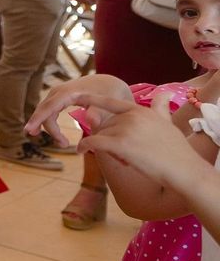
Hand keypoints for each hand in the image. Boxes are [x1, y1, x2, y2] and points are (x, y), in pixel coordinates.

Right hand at [25, 74, 133, 143]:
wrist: (107, 83)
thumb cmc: (108, 94)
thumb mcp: (107, 103)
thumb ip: (98, 113)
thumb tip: (90, 121)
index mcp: (68, 92)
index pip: (48, 107)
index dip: (38, 119)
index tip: (29, 131)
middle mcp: (58, 92)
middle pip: (44, 111)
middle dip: (48, 129)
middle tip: (64, 144)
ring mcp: (56, 94)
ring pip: (44, 113)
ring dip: (51, 129)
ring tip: (64, 143)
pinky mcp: (57, 99)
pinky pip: (48, 112)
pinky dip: (50, 123)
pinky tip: (56, 135)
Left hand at [76, 92, 212, 189]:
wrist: (184, 168)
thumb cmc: (176, 150)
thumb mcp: (167, 122)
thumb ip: (159, 107)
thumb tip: (165, 92)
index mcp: (140, 110)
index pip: (110, 102)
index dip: (91, 99)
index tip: (77, 96)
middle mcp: (131, 116)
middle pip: (104, 124)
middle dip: (106, 137)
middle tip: (122, 152)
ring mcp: (125, 129)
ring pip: (99, 134)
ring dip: (101, 146)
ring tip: (120, 157)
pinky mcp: (120, 144)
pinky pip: (93, 142)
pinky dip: (84, 146)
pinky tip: (81, 151)